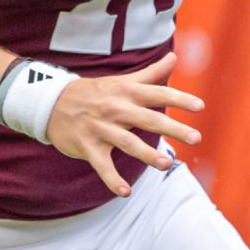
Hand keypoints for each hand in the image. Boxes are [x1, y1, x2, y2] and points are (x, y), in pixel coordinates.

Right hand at [45, 53, 203, 196]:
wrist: (50, 102)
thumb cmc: (94, 92)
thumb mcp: (121, 81)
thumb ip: (151, 73)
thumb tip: (175, 57)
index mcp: (126, 92)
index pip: (157, 93)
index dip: (179, 98)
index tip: (200, 106)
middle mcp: (116, 109)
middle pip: (148, 118)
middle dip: (172, 128)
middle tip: (196, 138)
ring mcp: (101, 129)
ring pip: (127, 143)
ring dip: (147, 155)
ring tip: (166, 164)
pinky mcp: (87, 147)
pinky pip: (102, 165)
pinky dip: (112, 179)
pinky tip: (125, 192)